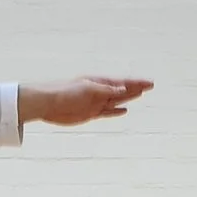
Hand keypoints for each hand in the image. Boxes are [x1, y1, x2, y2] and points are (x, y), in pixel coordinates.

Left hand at [20, 77, 152, 125]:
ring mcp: (96, 103)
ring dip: (129, 98)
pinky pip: (108, 112)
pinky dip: (116, 112)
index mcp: (99, 83)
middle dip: (136, 88)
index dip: (137, 83)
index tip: (150, 83)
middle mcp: (100, 92)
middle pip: (122, 90)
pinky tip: (124, 111)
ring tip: (141, 94)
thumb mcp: (88, 89)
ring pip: (117, 101)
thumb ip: (107, 90)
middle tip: (150, 85)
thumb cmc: (65, 92)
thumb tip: (124, 89)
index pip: (123, 82)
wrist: (46, 103)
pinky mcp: (90, 113)